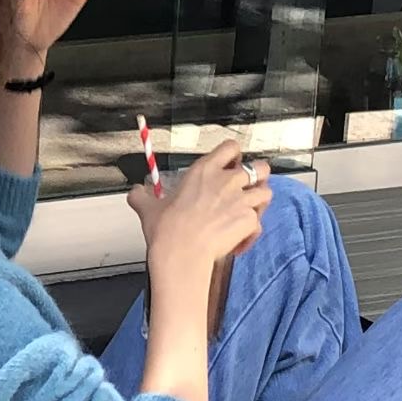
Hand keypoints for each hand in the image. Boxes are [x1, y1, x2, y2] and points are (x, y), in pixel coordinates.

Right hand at [128, 138, 270, 276]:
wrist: (181, 254)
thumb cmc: (168, 231)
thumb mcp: (148, 208)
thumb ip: (141, 196)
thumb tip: (135, 192)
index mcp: (205, 170)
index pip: (231, 147)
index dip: (233, 156)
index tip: (229, 166)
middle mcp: (227, 181)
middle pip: (260, 167)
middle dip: (257, 177)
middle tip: (245, 190)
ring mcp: (241, 200)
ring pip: (266, 193)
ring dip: (259, 204)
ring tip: (245, 215)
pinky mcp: (249, 221)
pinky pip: (259, 224)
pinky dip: (251, 233)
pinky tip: (237, 242)